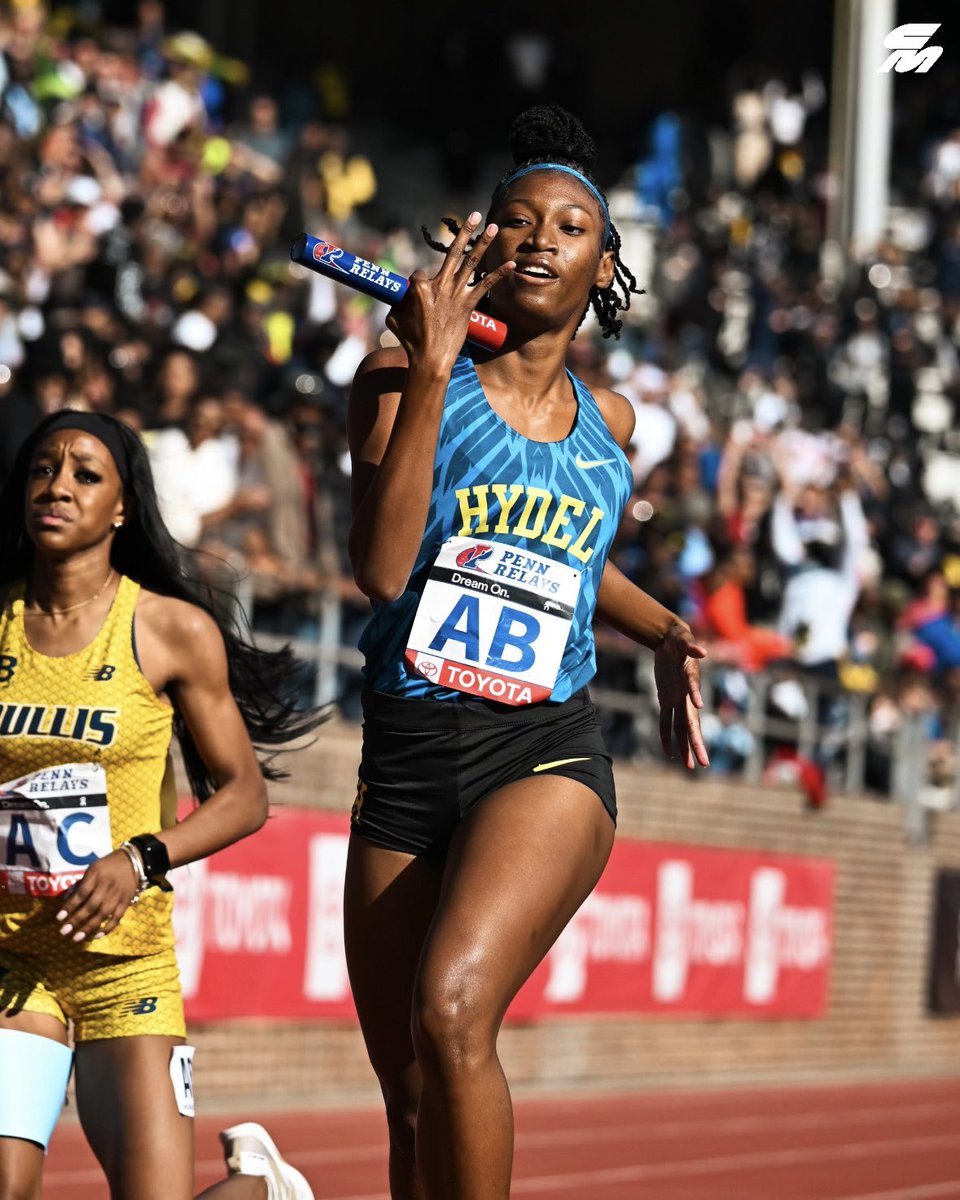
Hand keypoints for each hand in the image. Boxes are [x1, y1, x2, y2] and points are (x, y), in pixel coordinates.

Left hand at [55, 850, 140, 942]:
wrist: (133, 861)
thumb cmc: (108, 865)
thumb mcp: (92, 869)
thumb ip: (80, 884)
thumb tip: (66, 900)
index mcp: (96, 875)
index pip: (81, 893)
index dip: (70, 906)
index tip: (59, 918)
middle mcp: (107, 885)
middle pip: (91, 906)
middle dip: (76, 920)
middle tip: (64, 931)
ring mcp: (118, 894)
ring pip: (103, 913)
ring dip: (89, 927)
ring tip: (76, 938)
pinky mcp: (126, 901)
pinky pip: (117, 917)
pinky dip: (107, 927)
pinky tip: (96, 936)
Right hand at [386, 211, 514, 370]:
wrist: (431, 359)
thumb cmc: (410, 342)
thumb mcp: (394, 318)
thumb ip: (397, 303)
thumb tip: (401, 298)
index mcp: (419, 288)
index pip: (419, 273)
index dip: (417, 284)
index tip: (416, 300)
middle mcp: (440, 286)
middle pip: (453, 252)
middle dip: (464, 232)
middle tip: (473, 215)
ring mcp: (456, 295)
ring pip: (472, 263)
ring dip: (484, 243)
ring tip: (494, 227)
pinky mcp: (469, 305)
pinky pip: (486, 285)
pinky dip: (500, 274)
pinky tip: (512, 264)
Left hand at [654, 624, 709, 768]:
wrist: (669, 639)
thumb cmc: (679, 638)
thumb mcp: (683, 639)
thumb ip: (690, 645)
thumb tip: (701, 650)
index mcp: (690, 683)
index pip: (693, 701)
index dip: (695, 711)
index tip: (699, 722)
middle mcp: (686, 696)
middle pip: (692, 724)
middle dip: (697, 744)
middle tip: (704, 764)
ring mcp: (677, 699)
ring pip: (681, 728)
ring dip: (684, 747)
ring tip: (690, 766)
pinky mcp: (666, 699)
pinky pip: (665, 722)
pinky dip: (666, 737)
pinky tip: (669, 753)